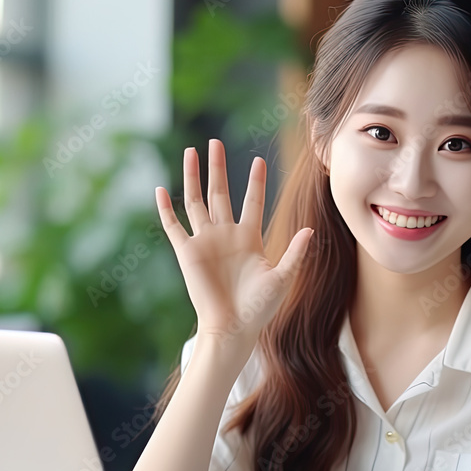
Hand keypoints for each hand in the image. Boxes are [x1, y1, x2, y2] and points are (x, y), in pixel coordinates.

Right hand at [154, 139, 313, 352]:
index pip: (252, 202)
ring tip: (191, 152)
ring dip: (193, 177)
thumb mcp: (283, 277)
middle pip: (220, 193)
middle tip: (215, 142)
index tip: (258, 160)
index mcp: (249, 238)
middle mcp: (226, 235)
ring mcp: (205, 242)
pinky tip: (160, 190)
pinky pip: (174, 227)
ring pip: (197, 201)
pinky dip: (166, 209)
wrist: (233, 328)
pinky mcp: (187, 253)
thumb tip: (310, 229)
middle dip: (218, 168)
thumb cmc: (259, 308)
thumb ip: (295, 252)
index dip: (255, 182)